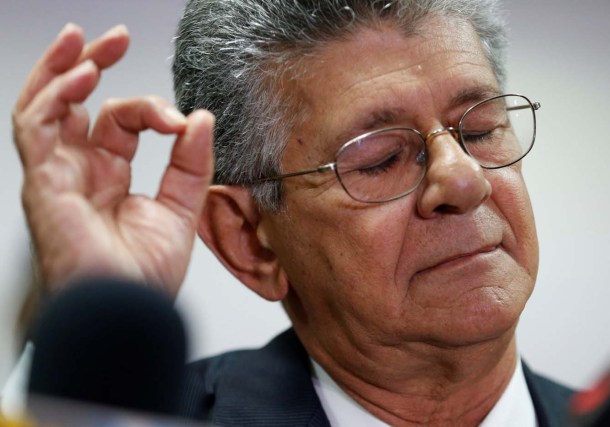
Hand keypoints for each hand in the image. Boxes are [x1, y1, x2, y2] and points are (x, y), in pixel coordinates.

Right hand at [12, 24, 214, 297]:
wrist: (126, 316)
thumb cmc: (144, 278)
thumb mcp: (181, 211)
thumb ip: (191, 164)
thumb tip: (201, 119)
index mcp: (111, 177)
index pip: (121, 123)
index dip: (151, 110)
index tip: (181, 120)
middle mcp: (80, 172)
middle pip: (74, 105)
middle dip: (90, 65)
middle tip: (113, 39)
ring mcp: (57, 176)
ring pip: (44, 107)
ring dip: (63, 70)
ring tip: (87, 42)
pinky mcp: (43, 184)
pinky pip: (36, 128)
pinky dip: (54, 97)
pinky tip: (81, 75)